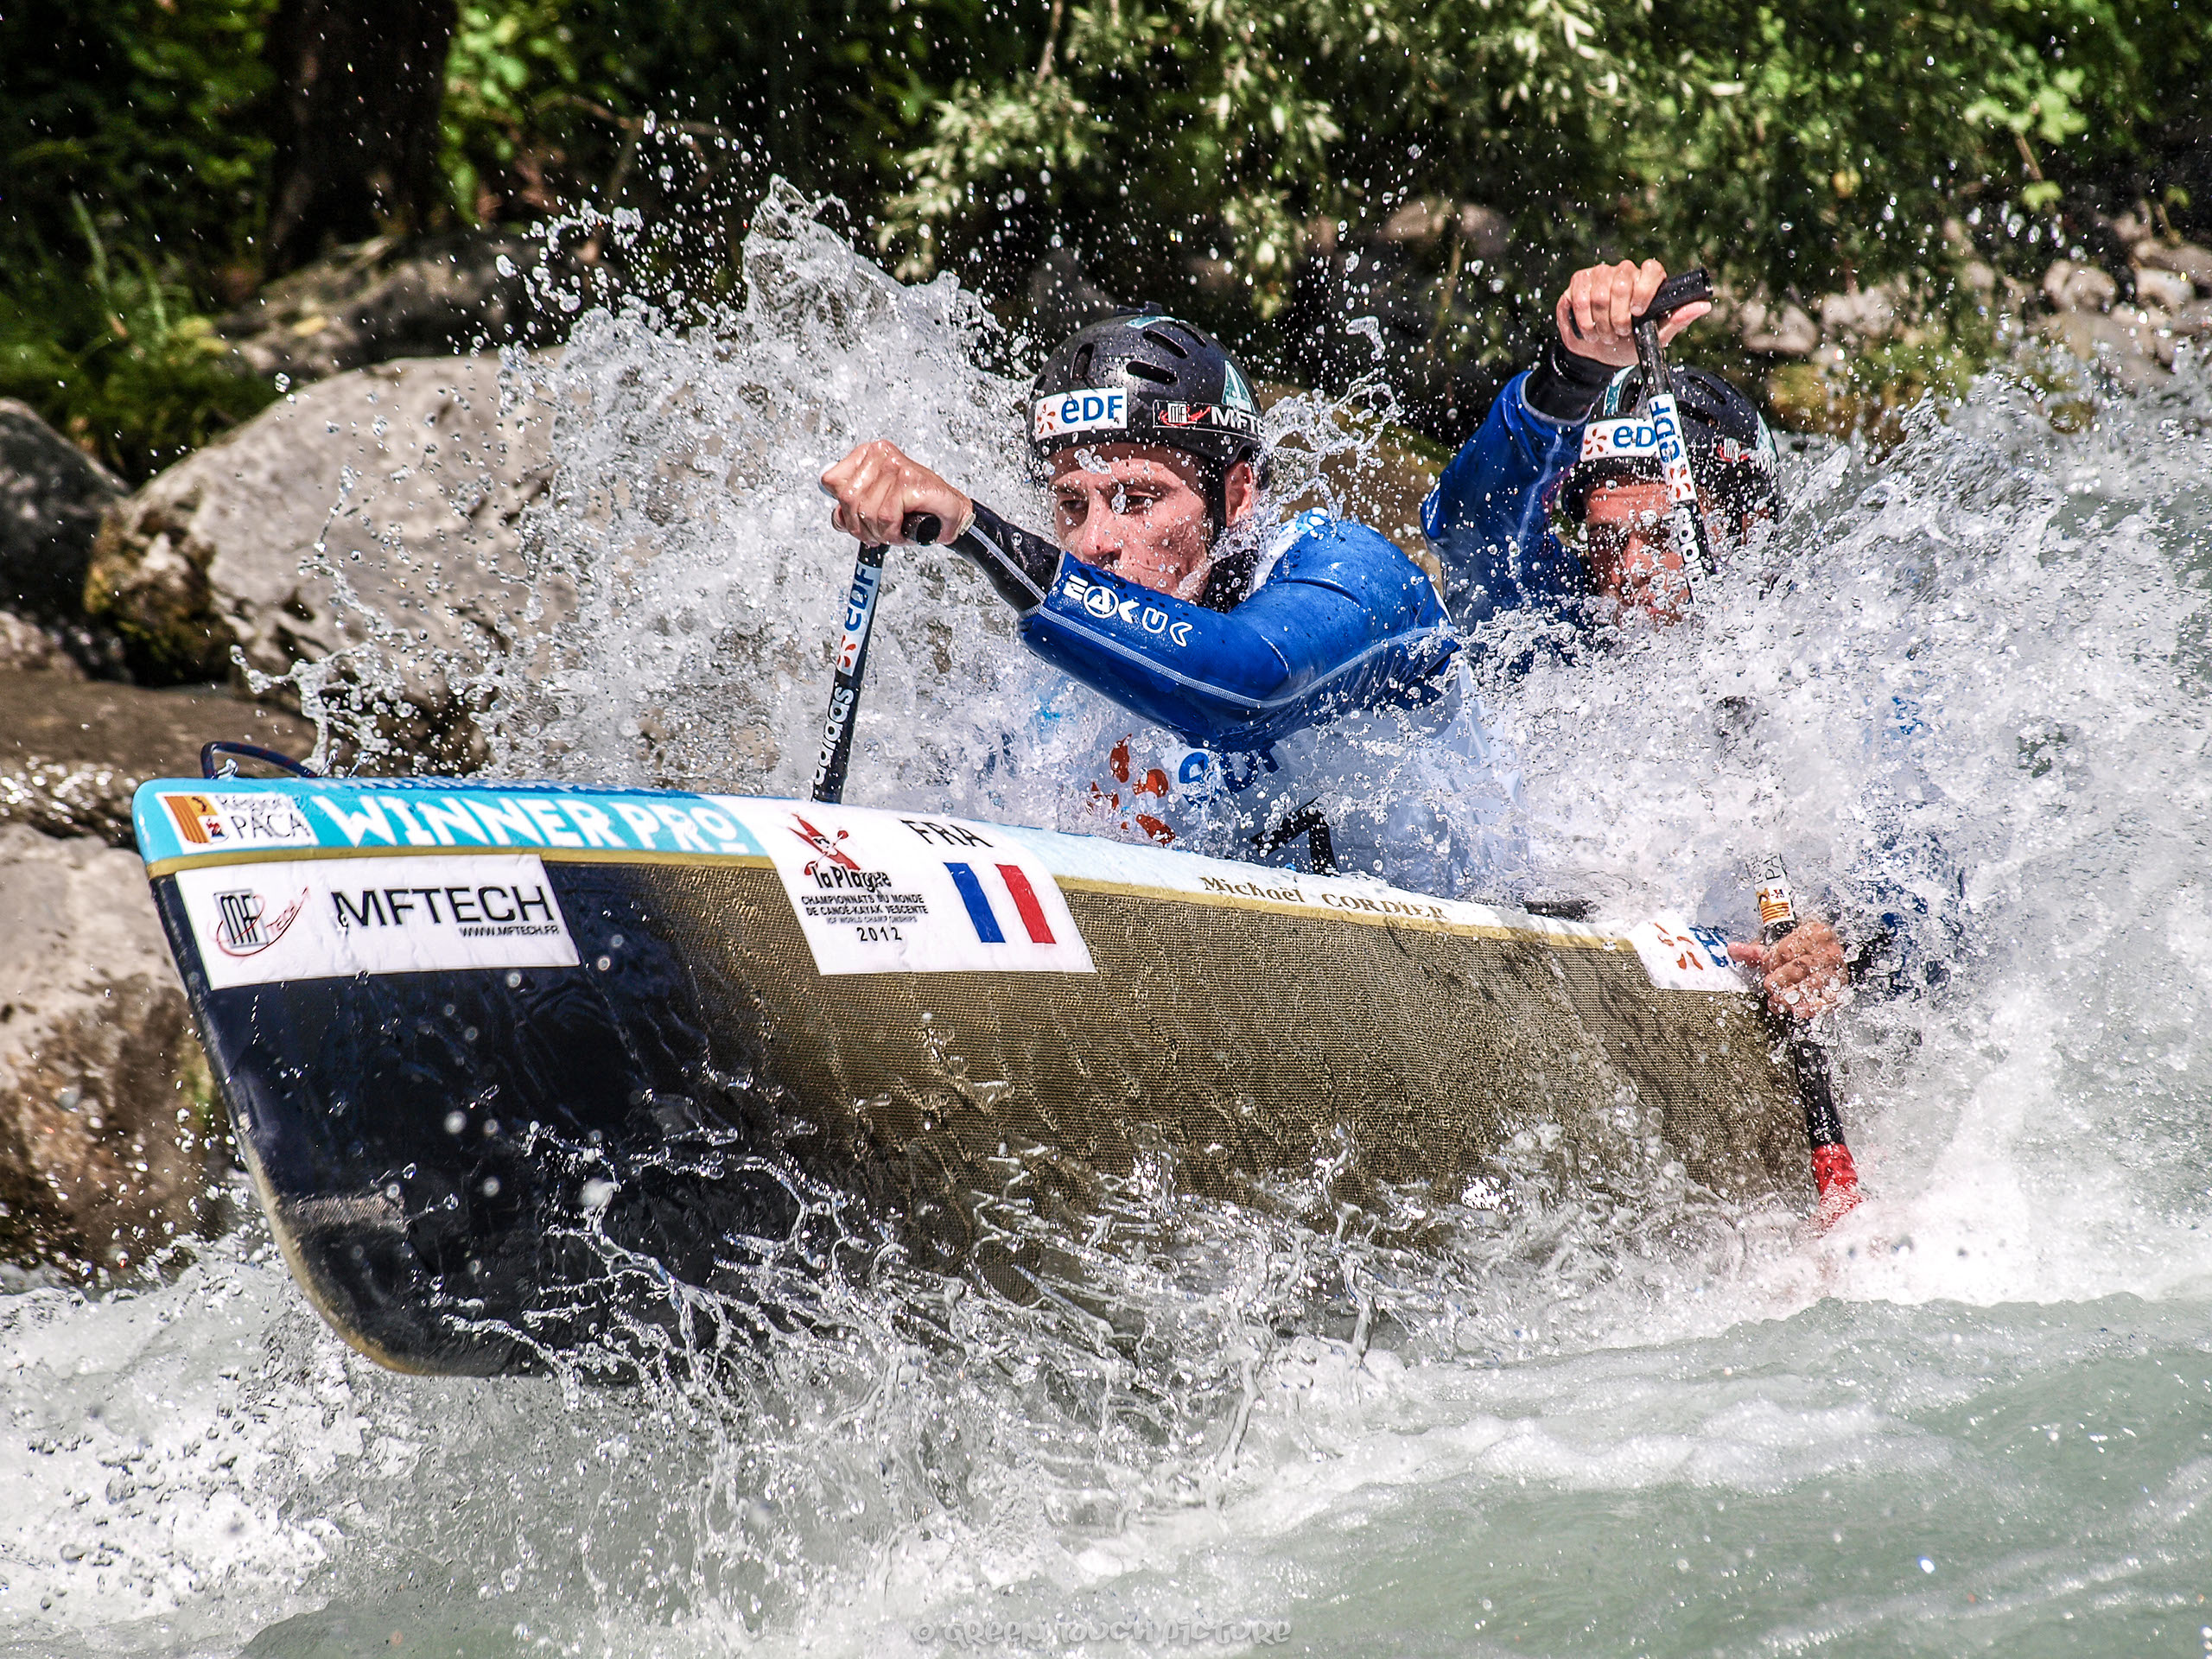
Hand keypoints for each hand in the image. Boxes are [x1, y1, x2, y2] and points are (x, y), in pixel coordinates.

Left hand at [820, 440, 972, 545]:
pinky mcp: (909, 481)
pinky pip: (887, 517)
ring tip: (895, 531)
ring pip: (867, 510)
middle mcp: (880, 454)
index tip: (859, 521)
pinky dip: (894, 532)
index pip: (831, 481)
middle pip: (847, 499)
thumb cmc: (916, 508)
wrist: (950, 513)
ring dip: (881, 532)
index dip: (842, 509)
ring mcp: (895, 465)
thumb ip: (853, 507)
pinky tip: (904, 530)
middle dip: (861, 526)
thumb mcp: (877, 505)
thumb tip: (837, 517)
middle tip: (878, 534)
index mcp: (868, 454)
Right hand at [1555, 259, 1710, 368]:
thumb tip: (1704, 306)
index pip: (1651, 269)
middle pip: (1621, 283)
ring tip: (1604, 335)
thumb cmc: (1631, 343)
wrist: (1600, 354)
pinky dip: (1582, 320)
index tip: (1638, 314)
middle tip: (1619, 334)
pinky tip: (1588, 330)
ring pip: (1598, 293)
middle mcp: (1625, 271)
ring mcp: (1601, 273)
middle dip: (1618, 317)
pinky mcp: (1580, 281)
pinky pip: (1577, 297)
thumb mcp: (1656, 337)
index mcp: (1648, 280)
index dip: (1644, 290)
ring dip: (1600, 323)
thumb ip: (1677, 321)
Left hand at [1728, 918, 1846, 1020]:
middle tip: (1771, 988)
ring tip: (1779, 1002)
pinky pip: (1827, 998)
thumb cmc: (1801, 952)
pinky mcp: (1839, 989)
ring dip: (1792, 995)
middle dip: (1780, 980)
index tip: (1767, 968)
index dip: (1773, 962)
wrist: (1830, 954)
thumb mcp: (1779, 948)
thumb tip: (1733, 949)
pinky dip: (1812, 1006)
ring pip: (1811, 984)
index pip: (1787, 950)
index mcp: (1813, 933)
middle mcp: (1827, 951)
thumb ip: (1755, 952)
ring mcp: (1835, 970)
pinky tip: (1799, 1011)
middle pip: (1799, 968)